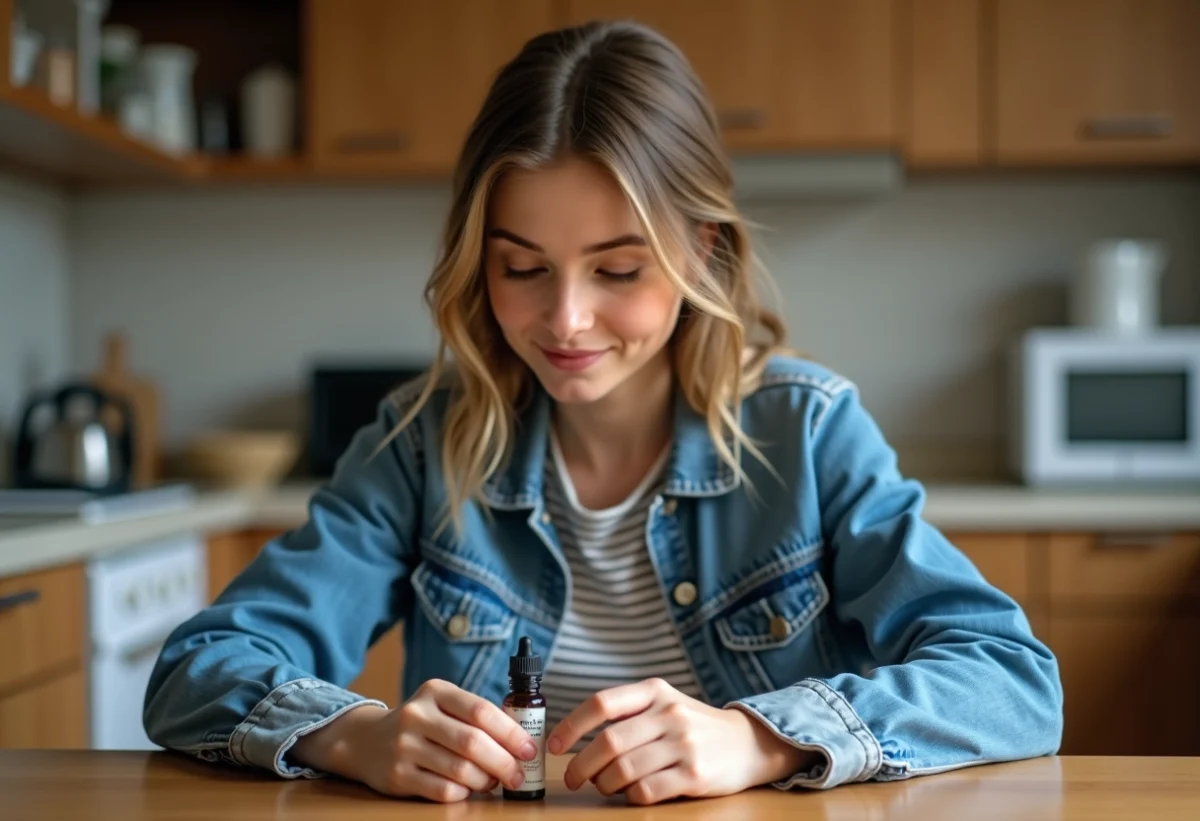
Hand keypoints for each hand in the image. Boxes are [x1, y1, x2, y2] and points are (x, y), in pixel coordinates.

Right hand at [290, 679, 537, 801]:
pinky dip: (464, 793)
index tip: (529, 749)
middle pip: (472, 743)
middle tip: (518, 775)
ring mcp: (403, 746)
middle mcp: (416, 715)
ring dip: (486, 781)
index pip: (481, 711)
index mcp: (435, 691)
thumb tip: (521, 741)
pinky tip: (468, 789)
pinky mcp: (397, 776)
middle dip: (504, 763)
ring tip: (494, 782)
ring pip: (460, 770)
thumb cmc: (421, 724)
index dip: (510, 733)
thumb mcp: (442, 706)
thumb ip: (475, 717)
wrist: (365, 741)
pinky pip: (443, 790)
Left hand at [546, 678, 813, 804]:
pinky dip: (630, 797)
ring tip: (605, 787)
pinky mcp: (695, 775)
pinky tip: (632, 795)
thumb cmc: (695, 726)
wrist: (749, 743)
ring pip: (624, 770)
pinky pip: (646, 791)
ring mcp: (684, 744)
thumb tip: (578, 738)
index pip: (602, 703)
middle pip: (608, 742)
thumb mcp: (665, 704)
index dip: (572, 725)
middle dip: (581, 764)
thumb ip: (629, 713)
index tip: (554, 745)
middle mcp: (669, 713)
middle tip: (573, 778)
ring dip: (604, 784)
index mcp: (655, 692)